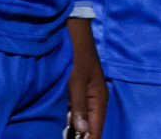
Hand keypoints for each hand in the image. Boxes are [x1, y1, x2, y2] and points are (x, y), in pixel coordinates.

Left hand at [66, 18, 108, 137]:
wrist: (74, 32)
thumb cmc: (76, 54)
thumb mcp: (76, 80)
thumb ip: (79, 106)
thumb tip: (84, 131)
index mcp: (99, 98)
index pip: (96, 128)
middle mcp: (95, 98)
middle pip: (90, 126)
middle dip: (81, 137)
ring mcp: (87, 94)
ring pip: (82, 119)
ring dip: (75, 129)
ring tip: (62, 137)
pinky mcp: (78, 89)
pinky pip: (76, 110)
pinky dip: (70, 119)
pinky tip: (61, 126)